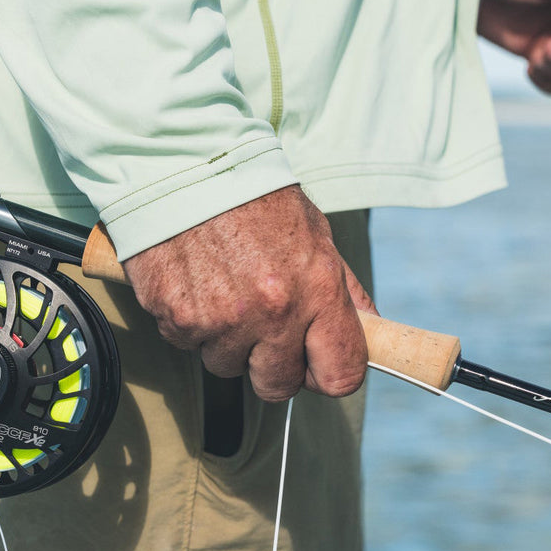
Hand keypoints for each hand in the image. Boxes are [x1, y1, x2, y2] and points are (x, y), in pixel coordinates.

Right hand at [122, 185, 374, 401]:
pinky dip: (193, 324)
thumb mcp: (316, 233)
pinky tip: (196, 284)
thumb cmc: (254, 197)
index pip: (340, 376)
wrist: (185, 164)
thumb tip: (372, 327)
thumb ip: (344, 290)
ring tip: (224, 292)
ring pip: (228, 367)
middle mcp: (272, 312)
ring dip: (228, 342)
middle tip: (263, 328)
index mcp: (317, 291)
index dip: (327, 375)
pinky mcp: (178, 319)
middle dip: (272, 366)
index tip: (316, 364)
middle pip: (278, 386)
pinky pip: (189, 345)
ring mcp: (222, 320)